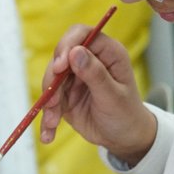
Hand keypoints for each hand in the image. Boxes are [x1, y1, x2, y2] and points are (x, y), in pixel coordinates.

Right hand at [40, 25, 156, 165]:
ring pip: (51, 79)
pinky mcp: (65, 94)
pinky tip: (48, 134)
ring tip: (53, 122)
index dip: (67, 45)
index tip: (60, 66)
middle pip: (60, 56)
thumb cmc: (126, 115)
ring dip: (49, 101)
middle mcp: (90, 60)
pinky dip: (47, 116)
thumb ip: (96, 74)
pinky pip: (50, 100)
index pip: (82, 34)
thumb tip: (76, 52)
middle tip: (53, 101)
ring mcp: (75, 77)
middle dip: (52, 79)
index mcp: (108, 53)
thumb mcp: (113, 97)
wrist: (124, 138)